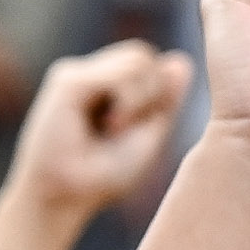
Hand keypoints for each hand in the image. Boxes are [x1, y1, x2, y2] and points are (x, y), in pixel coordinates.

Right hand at [7, 40, 192, 220]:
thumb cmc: (104, 176)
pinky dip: (127, 101)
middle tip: (129, 130)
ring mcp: (78, 74)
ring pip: (138, 56)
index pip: (151, 65)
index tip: (144, 130)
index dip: (160, 93)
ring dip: (141, 98)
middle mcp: (92, 76)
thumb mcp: (148, 136)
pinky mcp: (68, 79)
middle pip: (144, 54)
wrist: (67, 195)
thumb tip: (181, 61)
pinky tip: (110, 125)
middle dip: (154, 92)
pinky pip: (119, 73)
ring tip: (116, 129)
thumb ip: (164, 100)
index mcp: (109, 88)